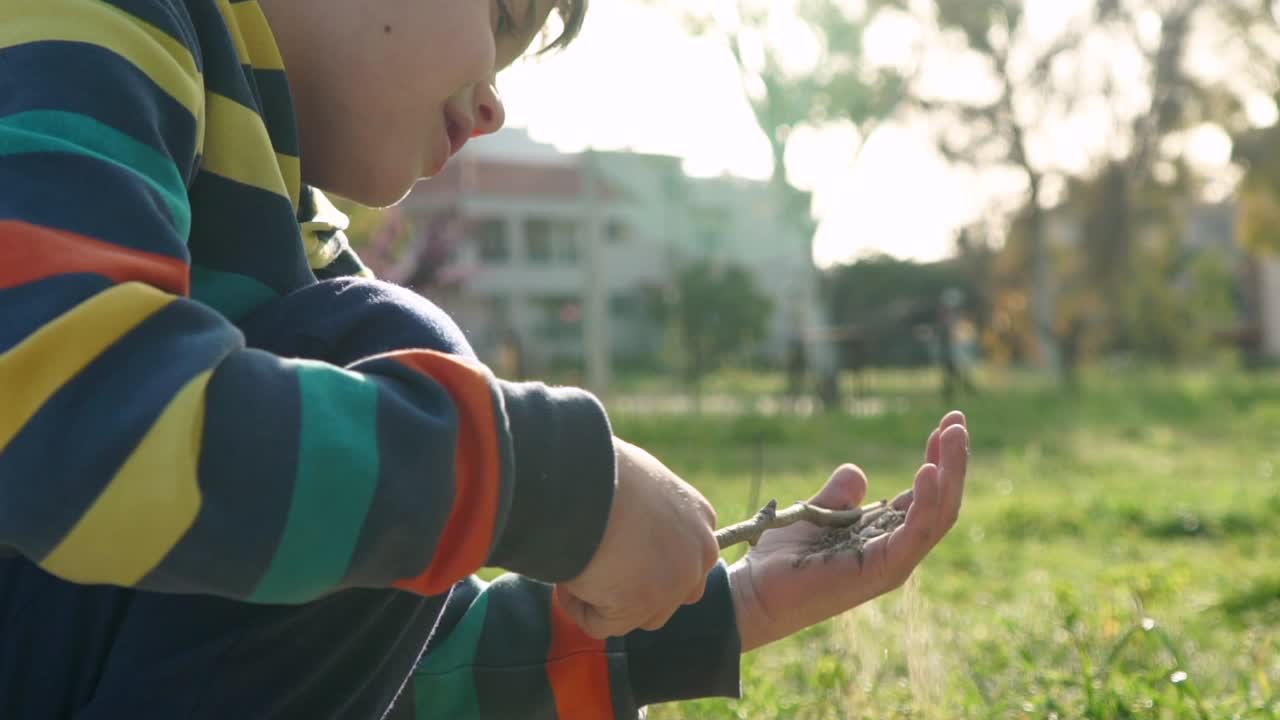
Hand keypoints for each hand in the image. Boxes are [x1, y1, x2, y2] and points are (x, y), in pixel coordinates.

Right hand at [557, 437, 719, 638]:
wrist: (584, 482)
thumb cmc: (602, 472)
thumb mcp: (642, 483)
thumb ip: (653, 513)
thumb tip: (631, 531)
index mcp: (700, 518)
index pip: (687, 558)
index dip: (650, 561)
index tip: (620, 546)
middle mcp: (698, 552)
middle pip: (671, 594)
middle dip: (637, 590)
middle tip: (600, 563)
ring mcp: (674, 582)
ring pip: (640, 616)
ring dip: (607, 600)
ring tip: (580, 563)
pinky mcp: (642, 606)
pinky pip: (602, 625)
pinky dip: (578, 606)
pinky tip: (568, 573)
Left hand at [728, 411, 968, 651]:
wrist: (755, 591)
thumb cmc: (782, 557)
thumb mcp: (817, 511)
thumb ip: (840, 495)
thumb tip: (859, 473)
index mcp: (885, 535)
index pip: (925, 494)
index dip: (938, 458)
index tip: (948, 420)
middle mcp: (896, 549)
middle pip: (941, 502)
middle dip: (953, 460)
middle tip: (957, 419)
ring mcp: (893, 562)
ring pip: (938, 515)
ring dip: (950, 473)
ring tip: (952, 434)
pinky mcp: (882, 570)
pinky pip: (915, 534)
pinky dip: (926, 502)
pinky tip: (928, 471)